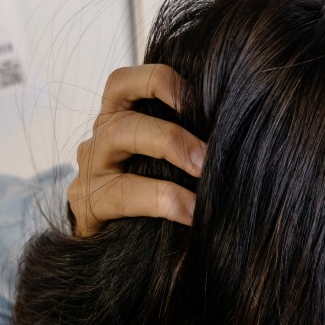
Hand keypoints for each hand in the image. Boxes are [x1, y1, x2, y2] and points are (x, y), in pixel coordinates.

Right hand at [68, 64, 206, 236]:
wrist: (109, 243)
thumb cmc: (151, 187)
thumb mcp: (166, 155)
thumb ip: (188, 134)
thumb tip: (237, 125)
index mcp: (121, 114)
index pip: (127, 80)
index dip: (162, 80)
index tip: (202, 102)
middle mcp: (102, 133)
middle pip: (123, 106)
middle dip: (171, 129)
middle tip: (207, 155)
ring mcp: (91, 166)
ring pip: (117, 135)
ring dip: (167, 149)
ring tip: (202, 175)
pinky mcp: (87, 203)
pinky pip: (121, 193)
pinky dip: (161, 200)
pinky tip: (191, 213)